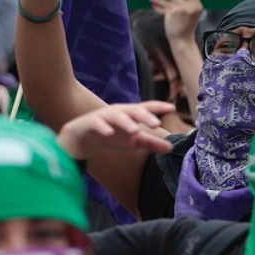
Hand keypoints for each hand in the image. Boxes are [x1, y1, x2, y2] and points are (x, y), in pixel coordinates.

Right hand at [57, 101, 175, 158]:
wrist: (82, 137)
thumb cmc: (112, 135)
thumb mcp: (133, 141)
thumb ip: (151, 143)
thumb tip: (171, 147)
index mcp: (130, 115)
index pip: (147, 108)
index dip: (159, 107)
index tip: (172, 107)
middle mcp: (119, 112)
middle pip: (134, 110)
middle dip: (145, 116)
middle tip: (156, 124)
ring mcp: (104, 116)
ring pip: (116, 116)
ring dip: (126, 122)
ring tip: (135, 130)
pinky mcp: (91, 123)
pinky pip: (97, 124)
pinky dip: (103, 127)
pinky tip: (108, 133)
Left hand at [151, 0, 202, 44]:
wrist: (183, 39)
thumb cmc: (187, 26)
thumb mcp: (192, 14)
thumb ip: (187, 5)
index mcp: (197, 5)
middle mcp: (189, 5)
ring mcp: (179, 9)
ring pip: (165, 1)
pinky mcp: (171, 13)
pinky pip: (162, 9)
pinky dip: (157, 7)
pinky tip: (153, 5)